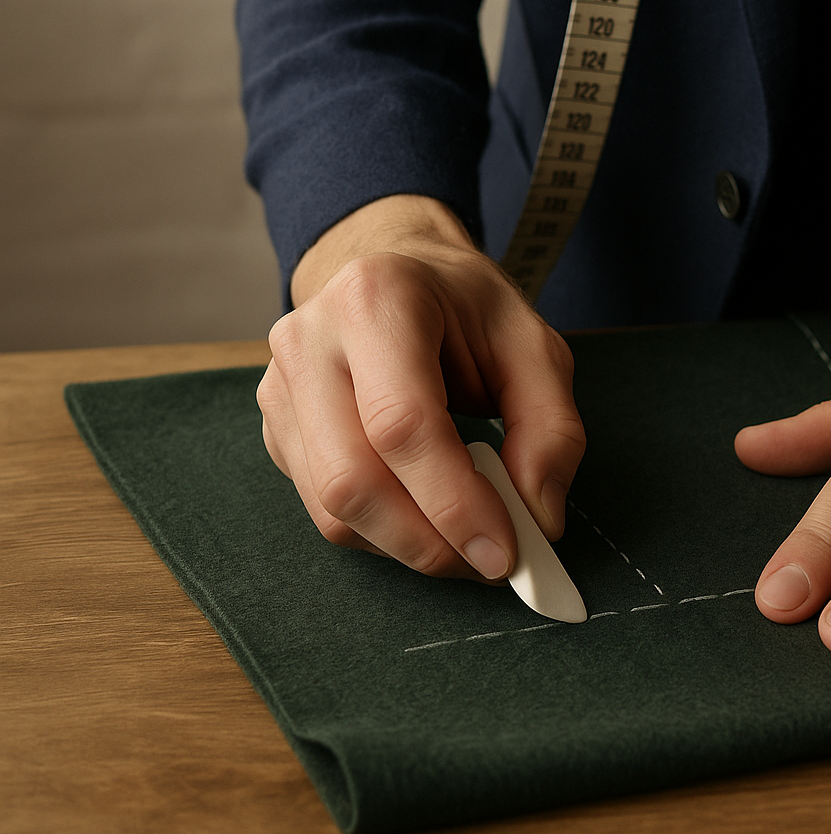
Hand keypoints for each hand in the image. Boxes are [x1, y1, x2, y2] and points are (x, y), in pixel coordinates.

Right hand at [257, 195, 584, 582]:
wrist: (397, 270)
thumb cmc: (464, 307)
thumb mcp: (533, 344)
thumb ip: (551, 427)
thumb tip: (539, 516)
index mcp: (376, 301)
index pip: (402, 425)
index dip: (454, 503)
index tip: (504, 551)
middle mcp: (309, 342)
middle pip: (352, 479)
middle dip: (428, 542)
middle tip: (490, 563)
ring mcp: (280, 387)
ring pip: (331, 508)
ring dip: (407, 547)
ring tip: (467, 544)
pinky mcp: (277, 429)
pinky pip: (323, 509)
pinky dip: (383, 533)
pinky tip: (427, 518)